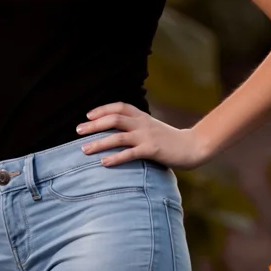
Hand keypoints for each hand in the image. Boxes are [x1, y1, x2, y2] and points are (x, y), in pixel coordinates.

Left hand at [76, 102, 209, 168]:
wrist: (192, 146)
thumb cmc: (170, 140)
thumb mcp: (152, 127)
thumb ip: (137, 126)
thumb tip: (118, 130)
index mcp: (143, 116)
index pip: (119, 107)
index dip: (102, 110)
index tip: (88, 116)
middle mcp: (143, 124)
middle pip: (114, 119)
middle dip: (94, 125)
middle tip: (78, 131)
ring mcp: (147, 137)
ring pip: (118, 137)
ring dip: (99, 143)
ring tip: (84, 149)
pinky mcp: (152, 150)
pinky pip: (130, 154)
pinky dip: (115, 158)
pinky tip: (104, 163)